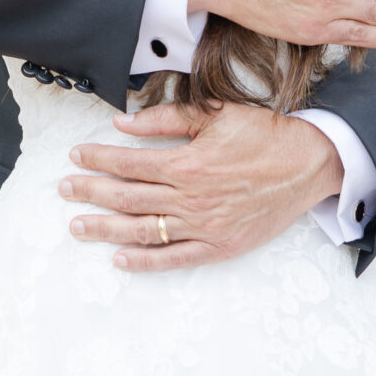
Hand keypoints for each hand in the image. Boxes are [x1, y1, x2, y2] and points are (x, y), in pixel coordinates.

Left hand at [59, 100, 344, 271]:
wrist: (311, 164)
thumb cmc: (265, 135)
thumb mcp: (216, 114)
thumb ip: (166, 118)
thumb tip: (122, 123)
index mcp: (187, 163)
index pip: (129, 163)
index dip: (97, 159)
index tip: (75, 155)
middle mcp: (190, 198)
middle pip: (127, 198)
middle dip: (91, 193)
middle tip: (64, 190)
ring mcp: (204, 226)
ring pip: (143, 230)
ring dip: (105, 229)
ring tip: (77, 227)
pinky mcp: (220, 246)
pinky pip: (175, 258)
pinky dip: (145, 261)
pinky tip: (120, 259)